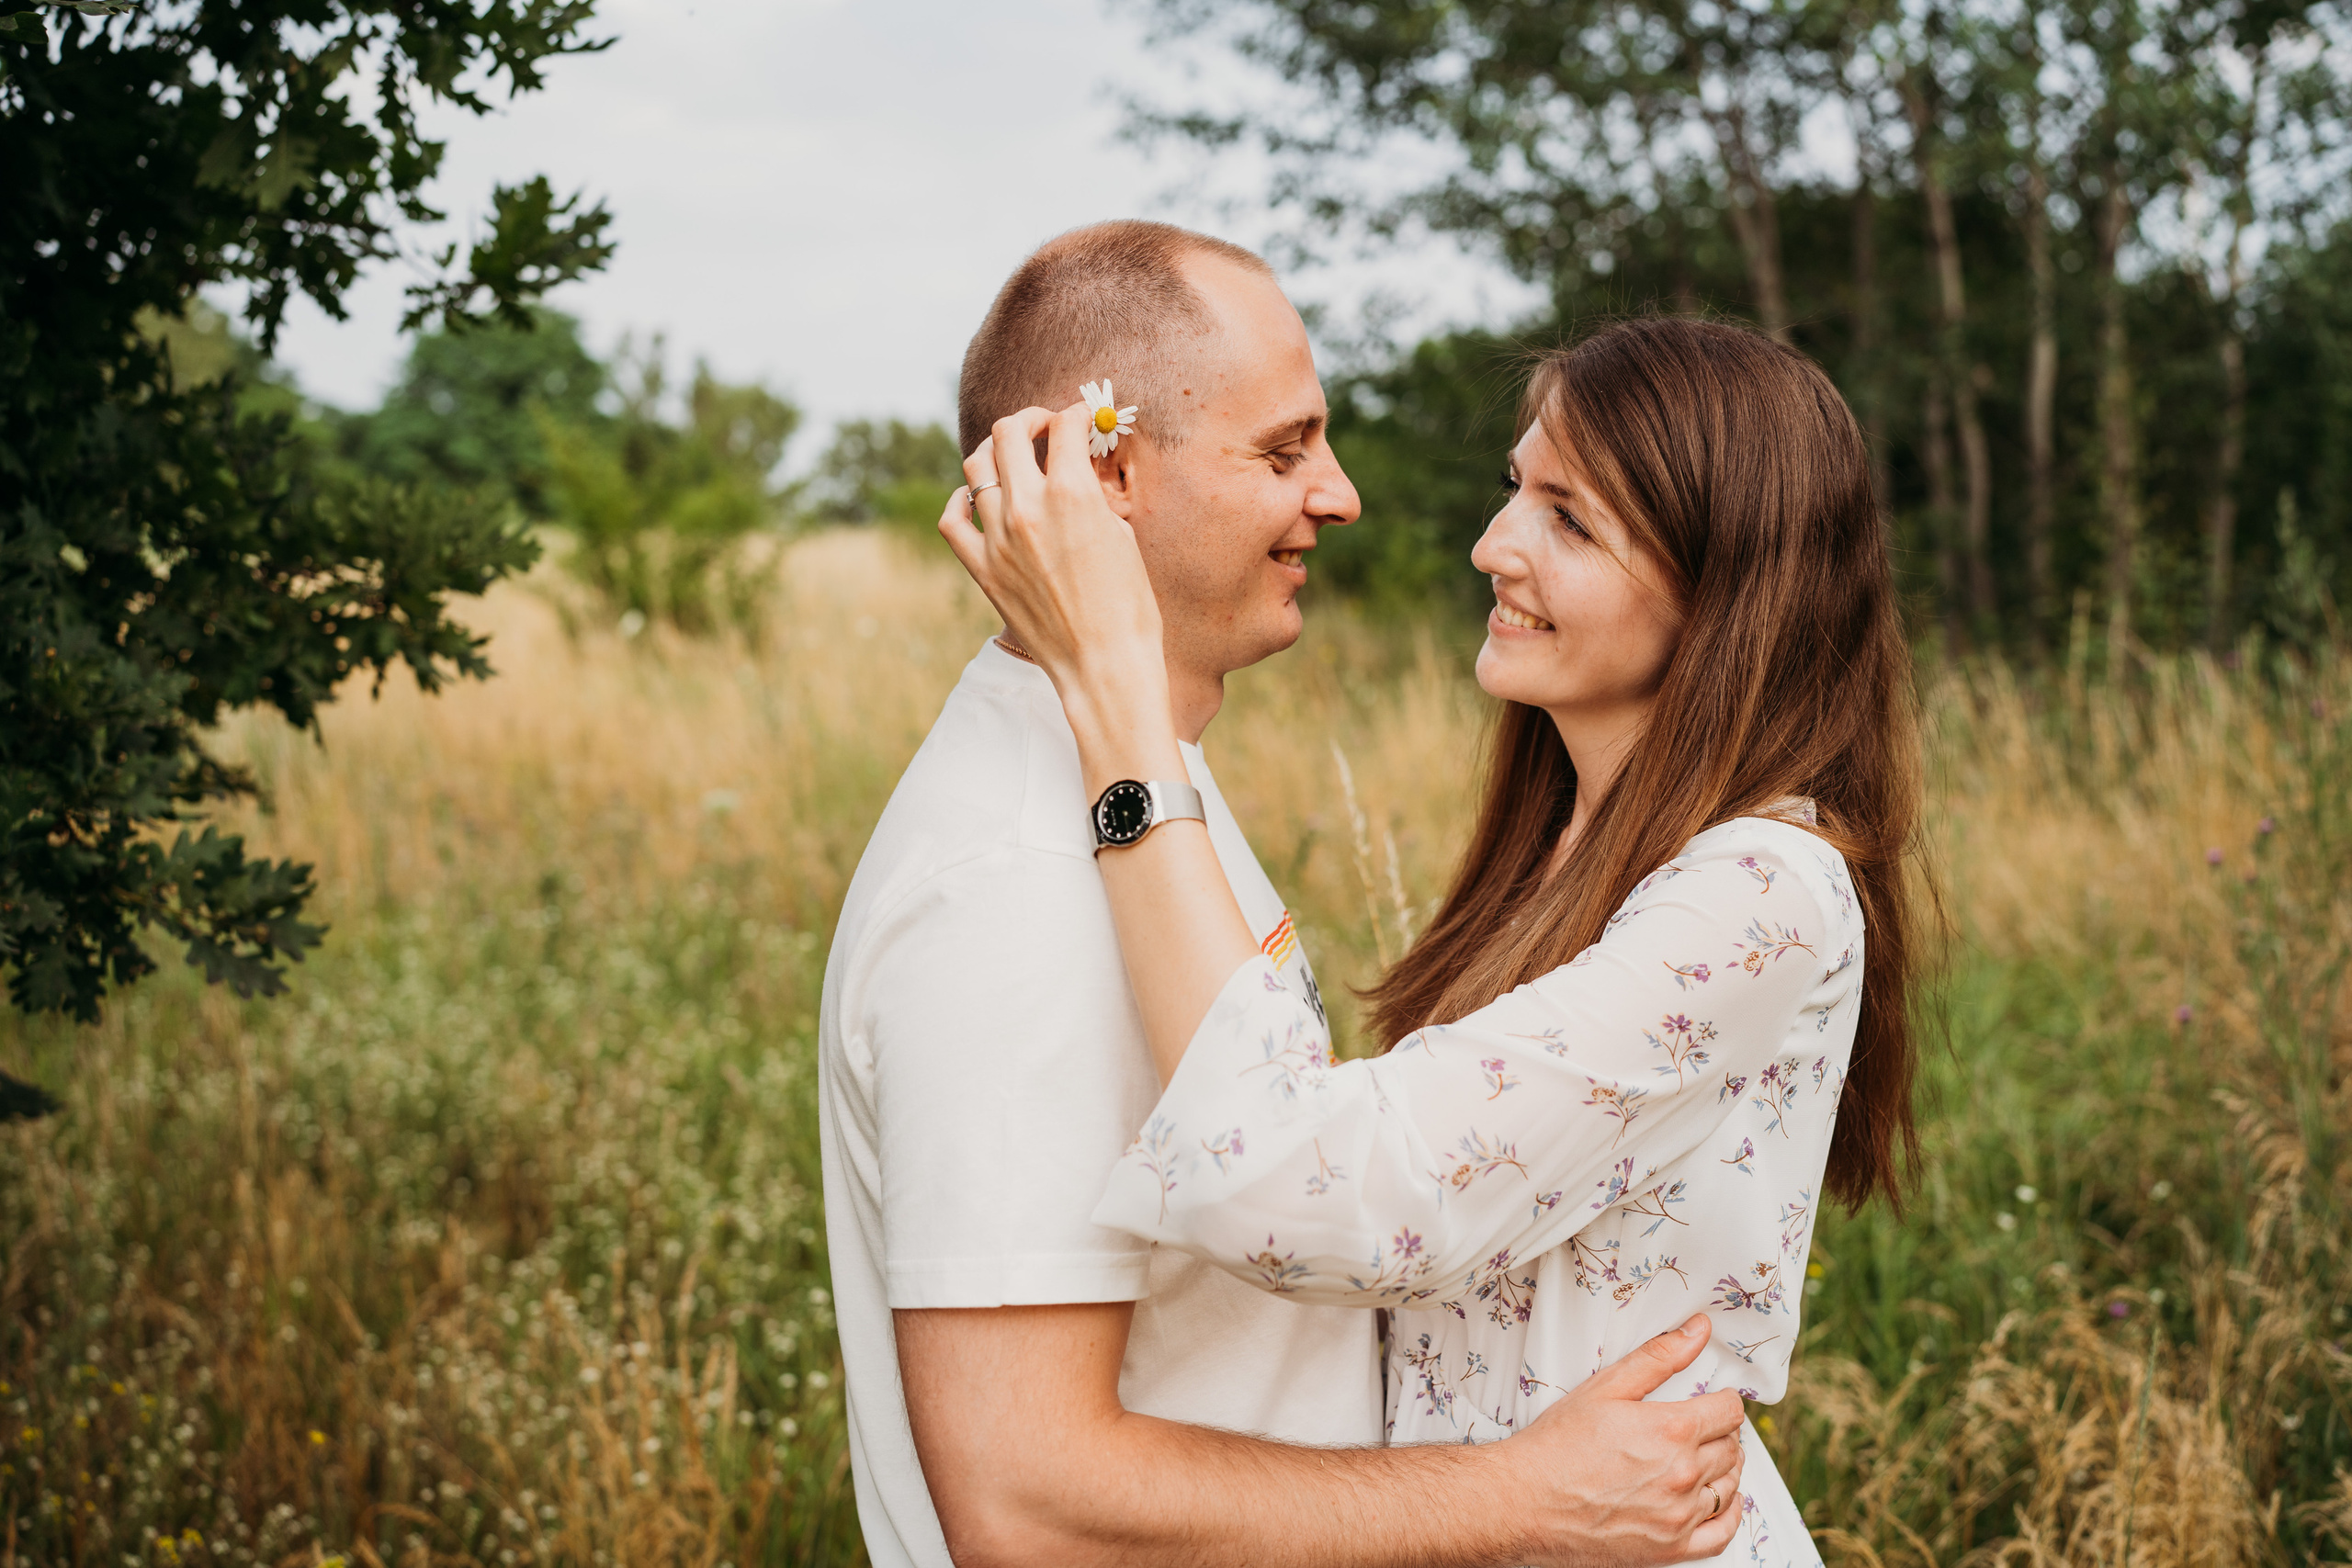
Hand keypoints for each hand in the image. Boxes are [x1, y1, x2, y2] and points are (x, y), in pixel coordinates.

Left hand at [939, 403, 1168, 738]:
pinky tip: (976, 498)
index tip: (1084, 419)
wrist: (1104, 666)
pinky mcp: (982, 569)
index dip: (1078, 414)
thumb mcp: (1122, 536)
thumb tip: (1081, 469)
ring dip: (996, 452)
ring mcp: (998, 539)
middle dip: (1032, 420)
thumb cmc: (1128, 607)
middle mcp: (1027, 508)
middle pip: (1009, 432)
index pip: (1065, 426)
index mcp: (1071, 495)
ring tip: (1013, 456)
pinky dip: (961, 500)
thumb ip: (1094, 495)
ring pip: (976, 467)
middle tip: (1047, 428)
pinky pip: (953, 519)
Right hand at [1503, 1314, 1750, 1567]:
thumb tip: (1698, 1331)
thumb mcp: (1604, 1388)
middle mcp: (1684, 1474)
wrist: (1524, 1503)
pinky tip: (1720, 1501)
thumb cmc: (1556, 1445)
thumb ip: (1658, 1357)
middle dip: (1722, 1432)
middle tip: (1703, 1426)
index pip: (1728, 1412)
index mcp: (1672, 1430)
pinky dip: (1730, 1515)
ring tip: (1707, 1458)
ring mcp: (1679, 1515)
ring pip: (1729, 1486)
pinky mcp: (1671, 1547)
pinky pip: (1722, 1533)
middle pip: (1731, 1448)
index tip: (1714, 1400)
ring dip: (1727, 1468)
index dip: (1724, 1401)